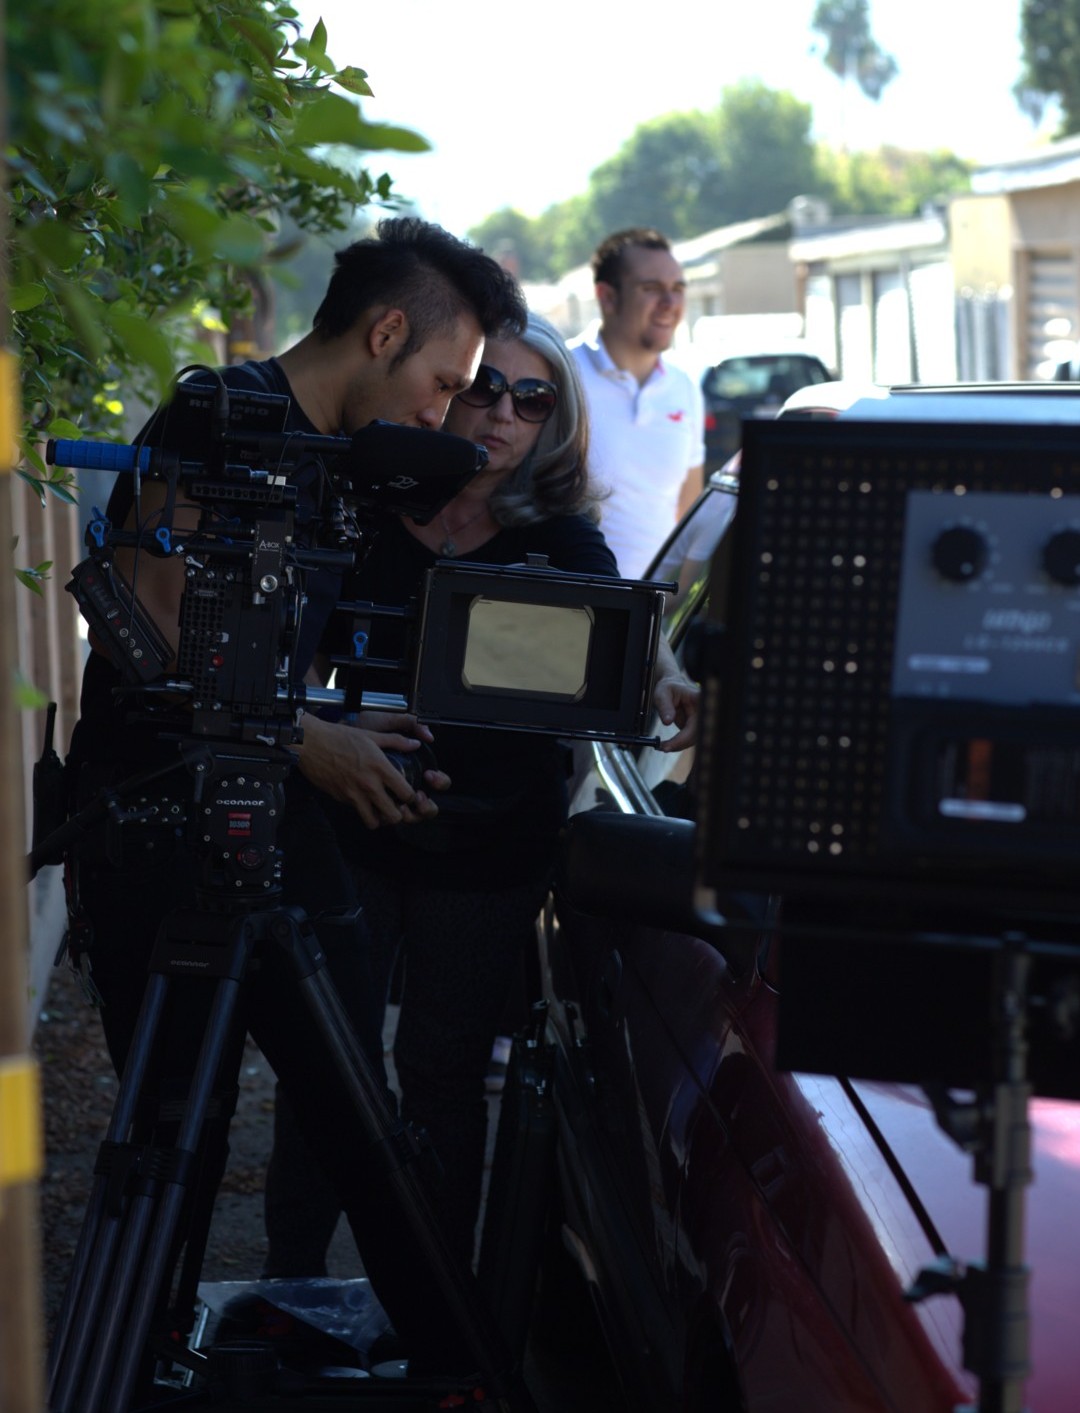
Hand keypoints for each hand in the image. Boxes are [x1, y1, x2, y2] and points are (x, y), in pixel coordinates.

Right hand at [294, 712, 450, 829]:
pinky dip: (363, 811)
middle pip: (393, 815)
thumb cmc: (338, 737)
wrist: (310, 743)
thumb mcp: (371, 734)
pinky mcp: (341, 799)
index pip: (406, 794)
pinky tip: (364, 801)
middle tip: (397, 806)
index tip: (409, 794)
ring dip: (379, 818)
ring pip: (374, 822)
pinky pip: (357, 812)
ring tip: (381, 809)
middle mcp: (368, 784)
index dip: (411, 797)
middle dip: (399, 813)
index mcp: (380, 767)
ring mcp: (354, 794)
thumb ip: (396, 741)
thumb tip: (414, 744)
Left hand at [652, 674, 698, 752]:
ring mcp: (700, 719)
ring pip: (694, 739)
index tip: (672, 743)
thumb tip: (668, 721)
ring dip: (679, 745)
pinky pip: (690, 739)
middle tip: (663, 747)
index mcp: (698, 699)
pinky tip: (667, 745)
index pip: (697, 720)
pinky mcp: (695, 726)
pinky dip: (679, 744)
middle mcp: (703, 710)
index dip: (687, 735)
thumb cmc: (668, 688)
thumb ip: (664, 706)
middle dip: (680, 743)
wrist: (670, 689)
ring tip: (663, 746)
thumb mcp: (662, 693)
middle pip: (697, 733)